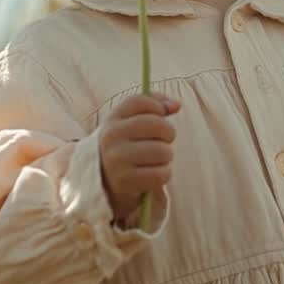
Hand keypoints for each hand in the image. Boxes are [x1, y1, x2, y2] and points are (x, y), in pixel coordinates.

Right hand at [99, 93, 179, 222]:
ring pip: (162, 151)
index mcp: (113, 118)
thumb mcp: (133, 120)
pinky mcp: (124, 181)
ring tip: (157, 158)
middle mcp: (111, 137)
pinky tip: (154, 173)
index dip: (158, 106)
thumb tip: (177, 105)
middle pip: (157, 125)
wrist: (107, 179)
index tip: (161, 115)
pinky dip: (164, 174)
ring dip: (167, 156)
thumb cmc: (128, 144)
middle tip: (164, 140)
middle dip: (168, 133)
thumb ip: (156, 105)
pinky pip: (161, 174)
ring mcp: (116, 159)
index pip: (140, 101)